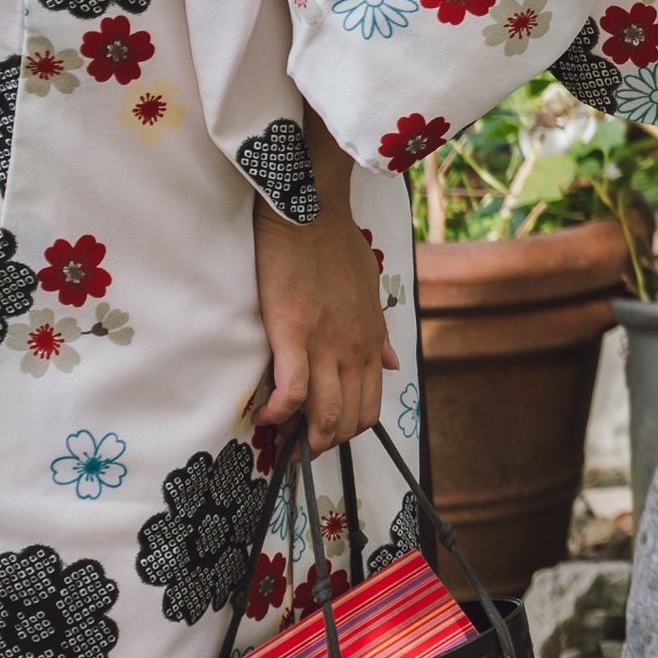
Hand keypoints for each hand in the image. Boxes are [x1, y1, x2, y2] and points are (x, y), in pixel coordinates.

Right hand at [254, 129, 392, 452]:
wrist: (311, 213)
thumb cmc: (337, 247)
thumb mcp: (371, 290)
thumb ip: (380, 331)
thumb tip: (391, 364)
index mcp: (372, 340)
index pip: (370, 404)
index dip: (349, 428)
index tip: (328, 432)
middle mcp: (355, 349)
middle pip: (349, 417)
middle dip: (327, 440)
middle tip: (302, 445)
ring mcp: (326, 344)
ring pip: (325, 413)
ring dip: (305, 436)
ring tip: (285, 437)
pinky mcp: (293, 334)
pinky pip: (293, 390)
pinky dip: (280, 412)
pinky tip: (266, 416)